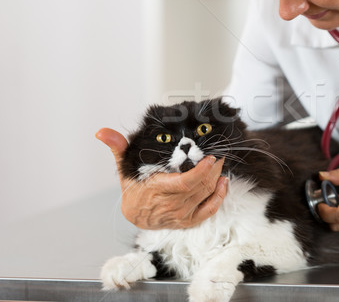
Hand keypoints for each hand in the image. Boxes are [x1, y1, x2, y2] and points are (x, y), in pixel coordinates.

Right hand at [96, 128, 227, 229]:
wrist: (136, 216)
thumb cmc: (134, 190)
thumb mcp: (125, 167)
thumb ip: (118, 148)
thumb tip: (102, 133)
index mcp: (158, 190)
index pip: (185, 182)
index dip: (201, 170)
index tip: (209, 157)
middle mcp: (172, 204)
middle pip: (201, 185)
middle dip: (213, 168)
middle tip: (219, 151)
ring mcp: (182, 214)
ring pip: (207, 193)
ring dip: (217, 176)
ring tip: (220, 161)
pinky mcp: (190, 220)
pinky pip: (210, 209)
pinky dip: (219, 196)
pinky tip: (223, 182)